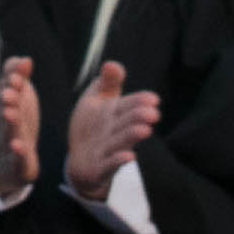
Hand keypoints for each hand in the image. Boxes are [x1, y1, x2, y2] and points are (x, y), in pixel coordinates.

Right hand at [0, 55, 43, 200]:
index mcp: (3, 107)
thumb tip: (24, 59)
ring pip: (7, 134)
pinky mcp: (18, 166)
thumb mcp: (16, 98)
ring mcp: (8, 145)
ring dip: (9, 124)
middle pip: (2, 112)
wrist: (5, 165)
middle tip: (8, 93)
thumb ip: (16, 76)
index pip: (3, 92)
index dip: (10, 82)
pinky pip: (17, 161)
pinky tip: (18, 147)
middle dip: (5, 102)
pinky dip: (17, 154)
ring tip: (10, 114)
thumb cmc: (13, 124)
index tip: (19, 73)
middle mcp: (3, 125)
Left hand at [66, 58, 160, 198]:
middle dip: (138, 117)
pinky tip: (129, 156)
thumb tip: (111, 64)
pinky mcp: (99, 168)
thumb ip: (106, 83)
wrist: (80, 161)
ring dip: (132, 136)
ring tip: (144, 130)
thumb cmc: (92, 127)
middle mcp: (115, 132)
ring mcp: (108, 151)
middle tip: (152, 114)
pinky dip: (118, 160)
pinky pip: (108, 164)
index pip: (129, 106)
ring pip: (120, 142)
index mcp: (115, 115)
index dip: (140, 102)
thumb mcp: (95, 100)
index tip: (153, 99)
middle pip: (127, 123)